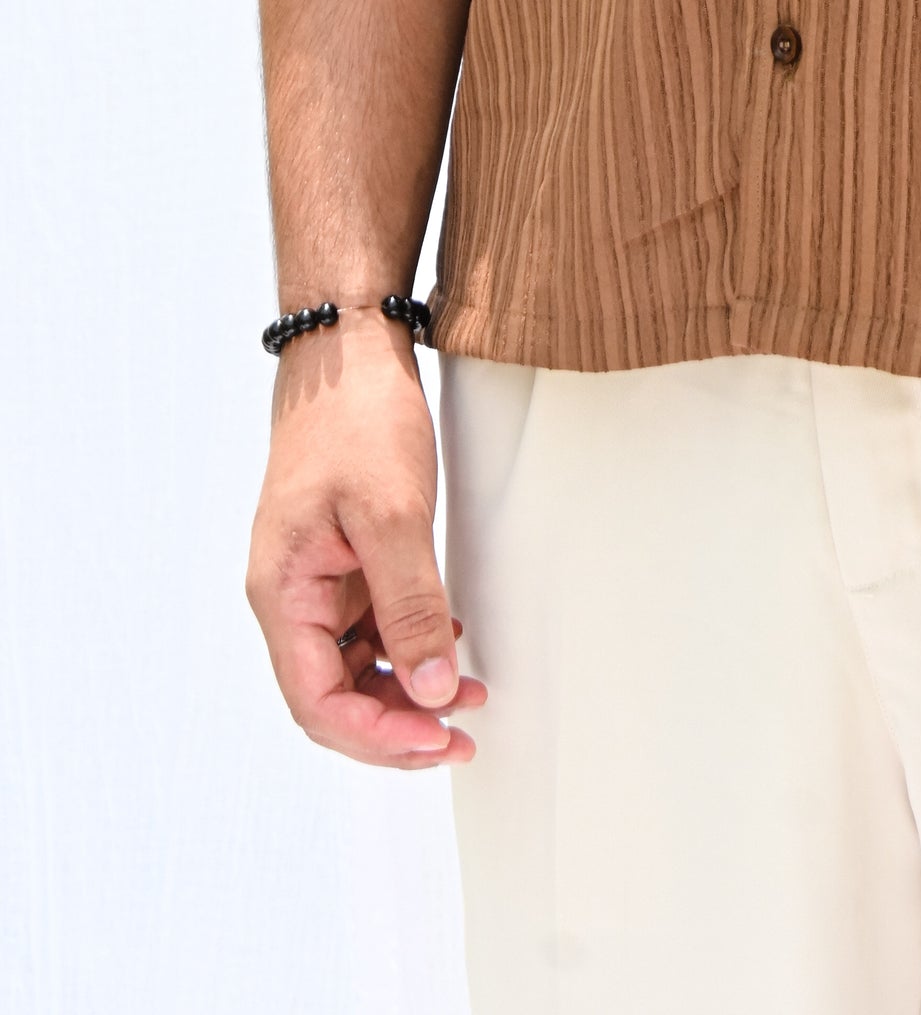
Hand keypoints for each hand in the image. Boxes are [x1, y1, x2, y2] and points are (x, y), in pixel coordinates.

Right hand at [245, 307, 485, 768]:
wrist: (348, 352)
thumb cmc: (356, 419)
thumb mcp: (393, 513)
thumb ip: (411, 607)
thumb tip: (430, 690)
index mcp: (283, 592)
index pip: (317, 701)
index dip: (376, 735)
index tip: (436, 742)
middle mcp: (291, 594)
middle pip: (332, 696)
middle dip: (395, 726)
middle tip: (458, 737)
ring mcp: (317, 578)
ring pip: (353, 666)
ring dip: (406, 690)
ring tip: (464, 699)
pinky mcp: (342, 558)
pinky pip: (369, 625)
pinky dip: (408, 645)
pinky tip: (448, 644)